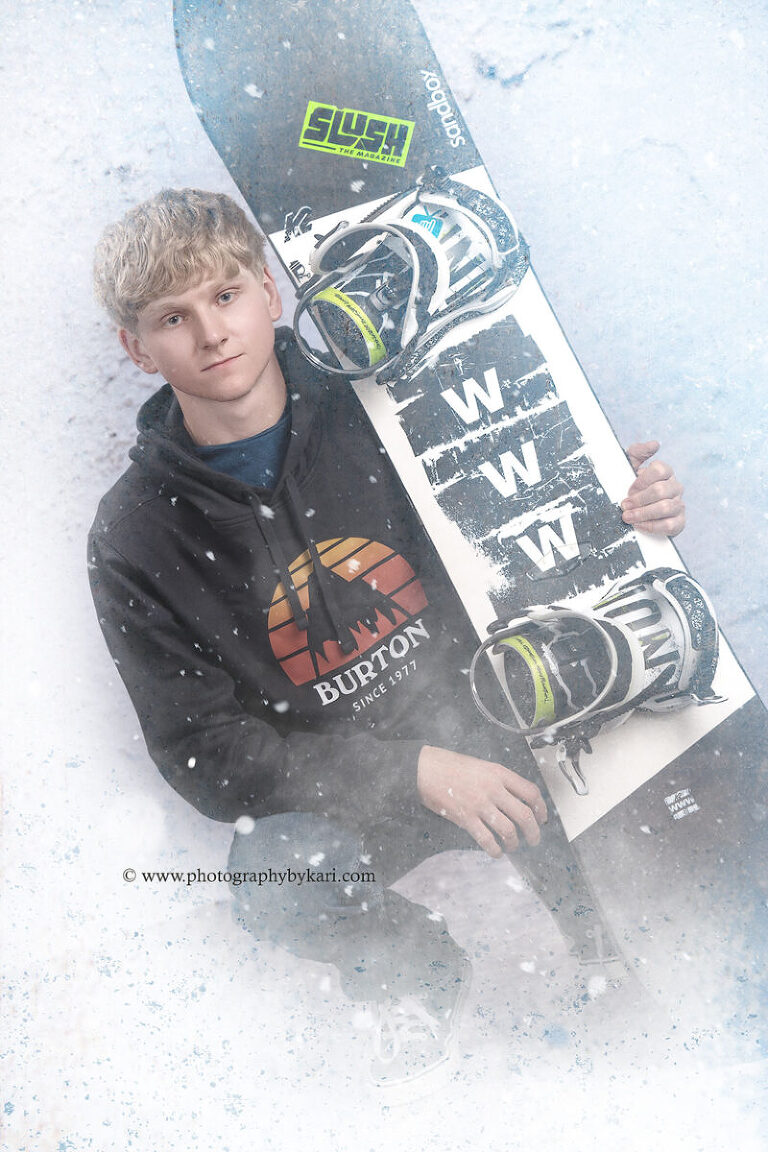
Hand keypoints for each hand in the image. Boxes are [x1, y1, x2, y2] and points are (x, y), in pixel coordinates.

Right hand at [416, 745, 547, 857]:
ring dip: (514, 843)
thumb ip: (499, 781)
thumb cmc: (450, 766)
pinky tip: (496, 851)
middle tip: (533, 839)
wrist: (424, 770)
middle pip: (524, 815)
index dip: (541, 808)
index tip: (542, 818)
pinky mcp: (466, 818)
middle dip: (533, 832)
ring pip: (508, 830)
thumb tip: (516, 800)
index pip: (531, 792)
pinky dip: (495, 850)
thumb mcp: (481, 766)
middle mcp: (493, 789)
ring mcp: (479, 805)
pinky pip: (487, 839)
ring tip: (513, 846)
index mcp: (499, 773)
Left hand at [622, 441, 684, 536]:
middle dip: (639, 499)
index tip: (629, 489)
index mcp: (665, 472)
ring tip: (628, 517)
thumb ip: (638, 452)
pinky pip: (670, 525)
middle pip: (661, 490)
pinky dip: (652, 526)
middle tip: (624, 505)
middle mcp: (675, 487)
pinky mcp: (678, 522)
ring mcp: (678, 505)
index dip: (642, 480)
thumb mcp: (629, 466)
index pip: (660, 470)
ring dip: (643, 513)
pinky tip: (639, 525)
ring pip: (665, 508)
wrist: (634, 511)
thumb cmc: (631, 486)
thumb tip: (655, 444)